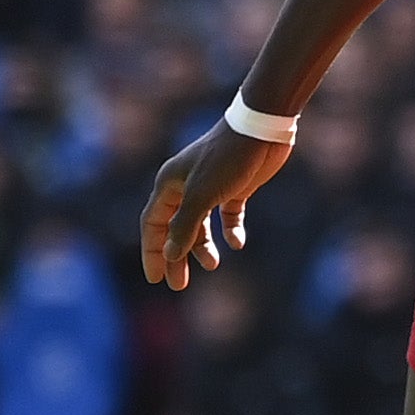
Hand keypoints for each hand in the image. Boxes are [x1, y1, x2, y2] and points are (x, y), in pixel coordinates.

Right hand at [139, 123, 285, 290]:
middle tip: (179, 285)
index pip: (153, 225)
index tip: (156, 279)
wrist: (261, 129)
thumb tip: (172, 255)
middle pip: (175, 229)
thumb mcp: (202, 195)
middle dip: (176, 256)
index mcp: (169, 185)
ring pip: (200, 224)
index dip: (152, 252)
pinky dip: (231, 229)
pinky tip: (238, 243)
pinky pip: (228, 215)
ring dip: (203, 246)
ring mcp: (211, 187)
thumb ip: (186, 226)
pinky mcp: (236, 187)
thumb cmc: (227, 159)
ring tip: (213, 264)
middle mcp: (185, 186)